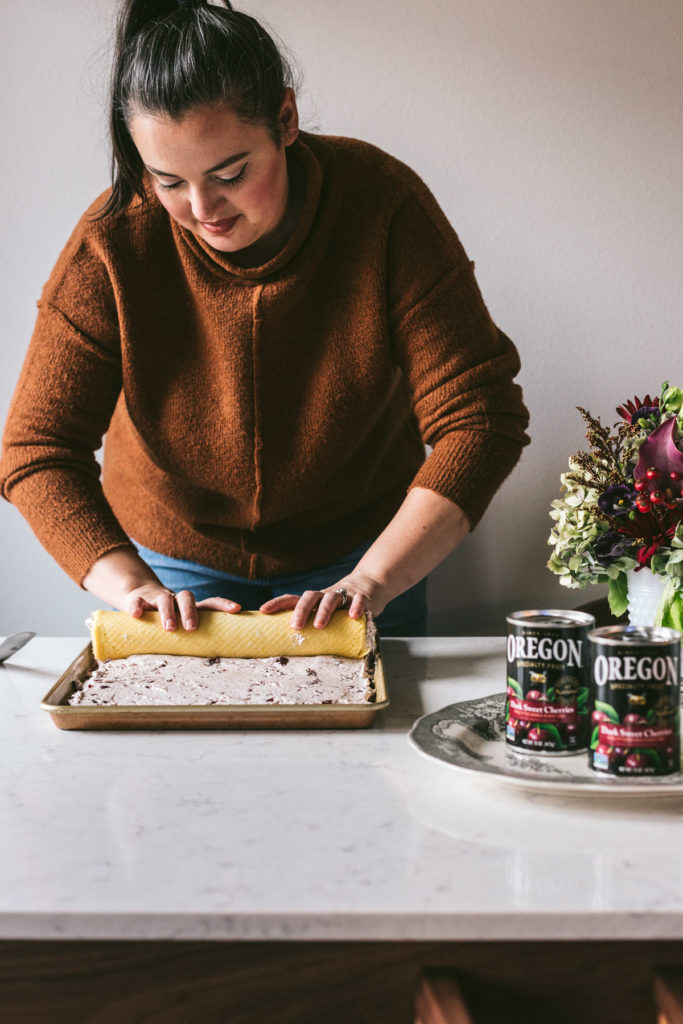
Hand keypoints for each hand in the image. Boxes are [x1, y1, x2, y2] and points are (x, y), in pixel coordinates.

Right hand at [82, 547, 242, 631]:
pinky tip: (136, 615)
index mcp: (191, 606)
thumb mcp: (181, 625)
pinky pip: (137, 601)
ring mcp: (157, 598)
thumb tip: (215, 662)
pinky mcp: (139, 600)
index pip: (210, 602)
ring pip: (164, 599)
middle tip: (192, 628)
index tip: (236, 609)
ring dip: (168, 612)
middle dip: (191, 612)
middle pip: (187, 598)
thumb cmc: (168, 618)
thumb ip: (195, 639)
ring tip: (170, 628)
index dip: (223, 604)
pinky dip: (137, 607)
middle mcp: (176, 600)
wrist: (139, 596)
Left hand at [259, 572, 390, 629]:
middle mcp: (327, 595)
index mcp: (316, 600)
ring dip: (324, 611)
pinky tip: (352, 616)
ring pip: (331, 598)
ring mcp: (345, 594)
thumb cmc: (344, 605)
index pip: (293, 599)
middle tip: (295, 627)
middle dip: (301, 610)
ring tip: (319, 625)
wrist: (371, 584)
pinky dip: (355, 607)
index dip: (278, 603)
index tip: (263, 610)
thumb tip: (294, 649)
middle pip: (310, 597)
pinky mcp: (362, 597)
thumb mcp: (328, 612)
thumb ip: (316, 625)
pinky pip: (358, 600)